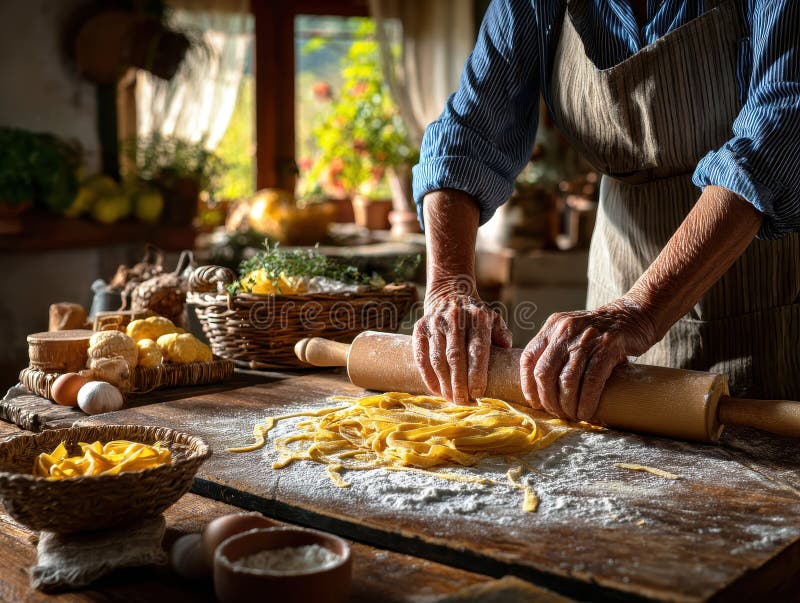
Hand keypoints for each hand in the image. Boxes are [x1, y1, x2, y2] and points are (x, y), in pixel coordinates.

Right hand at [414, 292, 511, 403]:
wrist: (450, 293)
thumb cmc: (475, 316)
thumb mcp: (493, 320)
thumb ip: (502, 336)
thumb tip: (507, 356)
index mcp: (478, 318)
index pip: (478, 350)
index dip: (477, 374)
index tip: (477, 394)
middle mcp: (455, 318)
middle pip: (456, 358)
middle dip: (459, 384)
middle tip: (463, 402)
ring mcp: (435, 322)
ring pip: (438, 359)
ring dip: (444, 383)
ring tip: (451, 399)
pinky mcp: (420, 328)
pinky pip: (421, 357)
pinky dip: (428, 376)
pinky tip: (436, 390)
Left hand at [520, 298, 655, 421]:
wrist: (635, 315)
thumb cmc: (600, 332)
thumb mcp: (572, 332)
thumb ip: (556, 350)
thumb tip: (542, 387)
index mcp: (552, 326)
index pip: (528, 358)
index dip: (528, 385)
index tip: (536, 403)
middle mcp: (565, 329)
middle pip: (544, 372)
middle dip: (548, 399)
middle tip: (557, 413)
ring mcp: (586, 337)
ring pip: (567, 379)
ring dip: (568, 404)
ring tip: (573, 415)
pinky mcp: (608, 347)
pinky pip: (591, 381)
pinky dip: (587, 401)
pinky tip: (586, 412)